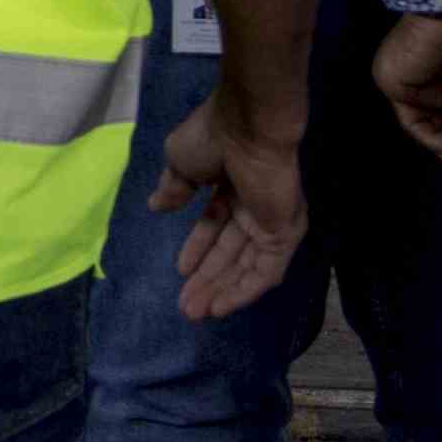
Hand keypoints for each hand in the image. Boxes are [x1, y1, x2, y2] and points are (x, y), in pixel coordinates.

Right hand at [146, 84, 311, 321]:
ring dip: (221, 290)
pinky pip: (265, 271)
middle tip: (185, 306)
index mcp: (231, 185)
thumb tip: (157, 206)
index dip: (198, 248)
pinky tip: (221, 307)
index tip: (180, 271)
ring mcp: (270, 221)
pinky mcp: (283, 234)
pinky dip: (244, 290)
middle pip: (229, 252)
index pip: (215, 225)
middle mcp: (253, 206)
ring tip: (195, 312)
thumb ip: (173, 188)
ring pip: (245, 266)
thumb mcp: (180, 162)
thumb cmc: (212, 137)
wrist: (248, 128)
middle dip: (207, 279)